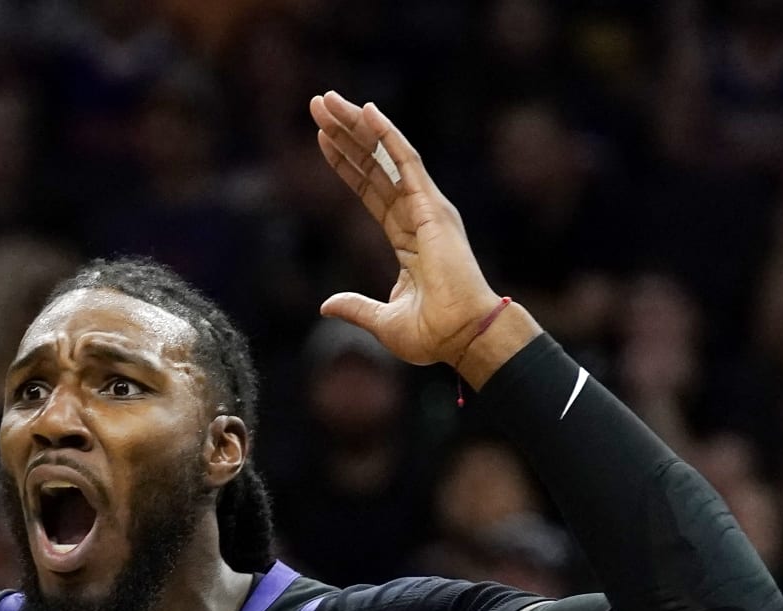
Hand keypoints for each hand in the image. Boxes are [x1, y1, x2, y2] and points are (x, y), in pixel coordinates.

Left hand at [309, 91, 538, 375]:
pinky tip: (367, 112)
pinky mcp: (433, 207)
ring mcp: (427, 208)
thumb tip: (327, 305)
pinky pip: (406, 163)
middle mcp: (418, 214)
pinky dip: (387, 135)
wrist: (463, 336)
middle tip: (319, 104)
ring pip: (386, 156)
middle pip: (374, 165)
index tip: (324, 139)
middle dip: (346, 134)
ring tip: (329, 101)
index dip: (347, 164)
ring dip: (357, 126)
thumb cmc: (433, 334)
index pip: (371, 191)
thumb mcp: (381, 320)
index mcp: (408, 237)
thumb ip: (355, 307)